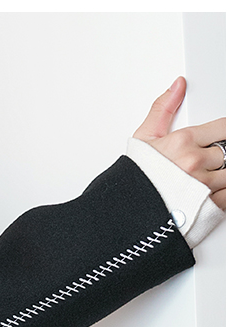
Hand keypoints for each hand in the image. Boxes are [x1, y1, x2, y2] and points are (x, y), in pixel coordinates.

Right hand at [134, 76, 225, 209]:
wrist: (123, 213)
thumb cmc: (133, 180)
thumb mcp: (144, 139)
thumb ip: (163, 109)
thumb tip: (178, 86)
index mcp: (183, 141)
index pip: (225, 126)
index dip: (225, 132)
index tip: (221, 138)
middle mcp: (194, 162)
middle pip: (229, 151)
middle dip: (221, 157)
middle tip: (208, 162)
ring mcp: (202, 185)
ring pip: (231, 174)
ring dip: (223, 176)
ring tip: (206, 180)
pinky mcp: (206, 208)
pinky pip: (229, 197)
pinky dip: (223, 194)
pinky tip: (211, 194)